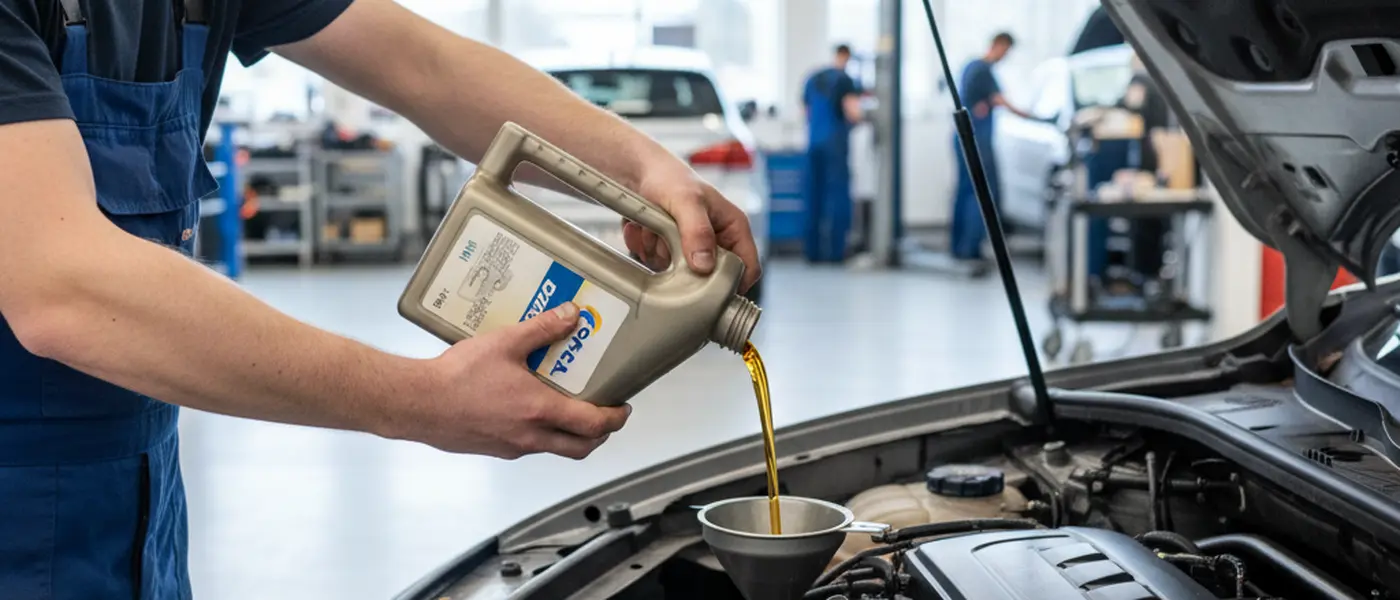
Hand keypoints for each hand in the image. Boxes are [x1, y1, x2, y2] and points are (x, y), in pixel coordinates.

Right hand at [405, 302, 630, 459]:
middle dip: (599, 435)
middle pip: (581, 448)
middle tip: (604, 416)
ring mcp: (512, 446)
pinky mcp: (494, 448)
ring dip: (570, 435)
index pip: (593, 425)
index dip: (614, 419)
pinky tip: (527, 409)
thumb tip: (570, 315)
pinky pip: (528, 445)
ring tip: (568, 408)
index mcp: (540, 411)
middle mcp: (530, 436)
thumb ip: (541, 329)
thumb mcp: (504, 343)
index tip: (623, 409)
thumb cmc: (456, 377)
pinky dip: (540, 433)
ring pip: (555, 449)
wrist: (417, 404)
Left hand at [621, 158, 761, 291]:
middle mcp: (715, 241)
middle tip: (668, 242)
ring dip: (660, 253)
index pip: (749, 267)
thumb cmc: (670, 177)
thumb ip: (697, 232)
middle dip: (683, 265)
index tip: (711, 290)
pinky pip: (656, 266)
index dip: (734, 283)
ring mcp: (690, 248)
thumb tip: (705, 265)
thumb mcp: (686, 201)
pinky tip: (645, 229)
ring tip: (655, 228)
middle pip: (708, 277)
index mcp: (733, 228)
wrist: (639, 170)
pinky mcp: (668, 252)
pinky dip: (646, 249)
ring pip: (678, 275)